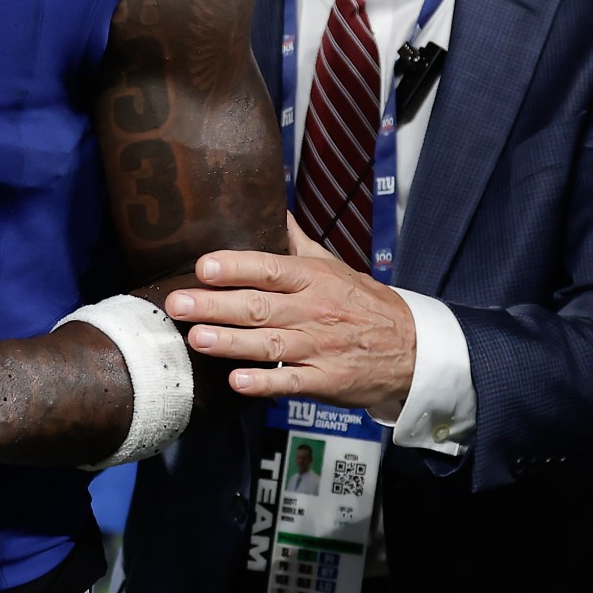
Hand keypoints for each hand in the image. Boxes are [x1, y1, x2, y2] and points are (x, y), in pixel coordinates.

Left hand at [163, 216, 416, 417]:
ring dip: (231, 342)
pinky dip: (265, 383)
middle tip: (178, 303)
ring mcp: (319, 348)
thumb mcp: (335, 267)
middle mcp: (314, 311)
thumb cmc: (365, 305)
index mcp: (314, 279)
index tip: (203, 266)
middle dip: (216, 305)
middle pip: (260, 307)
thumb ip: (298, 244)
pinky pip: (291, 382)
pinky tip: (237, 381)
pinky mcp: (324, 381)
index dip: (236, 267)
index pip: (271, 268)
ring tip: (196, 338)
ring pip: (270, 344)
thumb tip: (272, 210)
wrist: (414, 350)